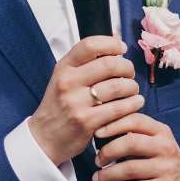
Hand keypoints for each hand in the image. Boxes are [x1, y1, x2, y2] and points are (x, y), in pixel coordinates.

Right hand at [28, 36, 144, 164]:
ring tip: (133, 90)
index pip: (89, 45)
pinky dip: (132, 104)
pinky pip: (119, 108)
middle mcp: (68, 82)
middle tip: (130, 74)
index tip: (122, 48)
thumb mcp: (64, 78)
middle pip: (109, 64)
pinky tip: (135, 103)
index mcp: (63, 68)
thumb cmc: (60, 105)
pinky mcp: (87, 121)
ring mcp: (76, 102)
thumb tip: (116, 42)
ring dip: (132, 87)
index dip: (111, 43)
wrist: (44, 138)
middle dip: (127, 67)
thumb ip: (85, 63)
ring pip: (117, 86)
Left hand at [91, 112, 179, 180]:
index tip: (97, 133)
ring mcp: (167, 168)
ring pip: (129, 169)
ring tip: (97, 178)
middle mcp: (166, 147)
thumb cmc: (163, 161)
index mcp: (162, 131)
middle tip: (97, 160)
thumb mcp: (156, 141)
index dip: (113, 125)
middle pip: (130, 143)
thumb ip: (135, 133)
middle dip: (108, 152)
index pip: (136, 120)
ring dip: (107, 174)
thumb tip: (102, 128)